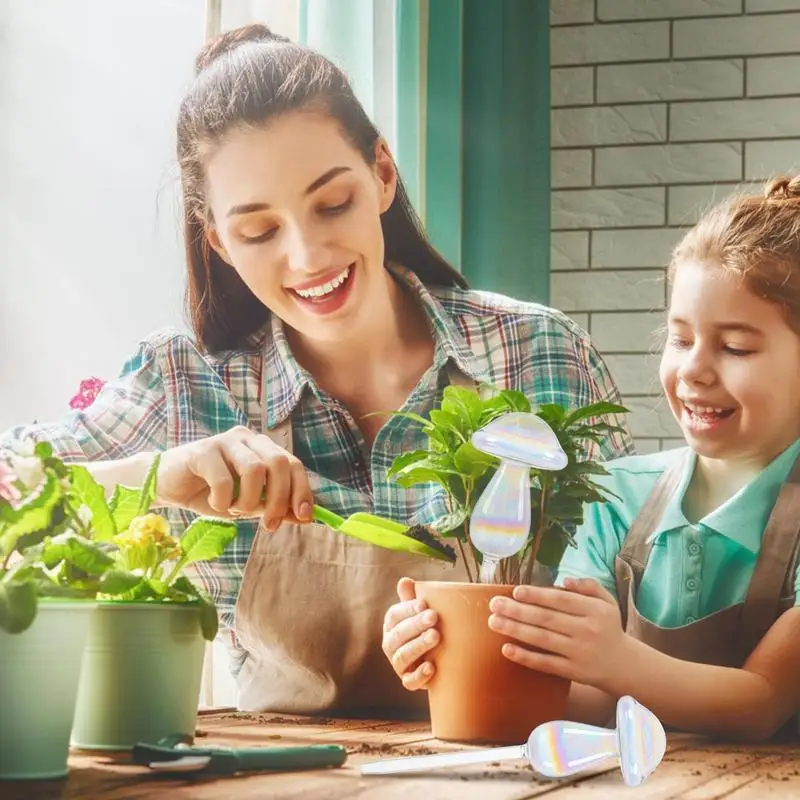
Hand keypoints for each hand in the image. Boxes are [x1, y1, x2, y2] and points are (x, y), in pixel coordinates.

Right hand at [155, 425, 312, 529]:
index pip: (293, 464)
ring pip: (254, 470)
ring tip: (233, 510)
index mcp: (262, 447)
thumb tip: (305, 518)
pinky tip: (215, 504)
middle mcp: (247, 438)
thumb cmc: (210, 493)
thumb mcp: (247, 504)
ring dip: (248, 500)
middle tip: (268, 524)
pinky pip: (224, 479)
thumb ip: (273, 506)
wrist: (167, 486)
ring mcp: (225, 441)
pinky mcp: (203, 450)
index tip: (304, 517)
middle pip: (279, 463)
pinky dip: (223, 500)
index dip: (302, 490)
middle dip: (279, 500)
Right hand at [382, 577, 439, 690]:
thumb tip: (404, 581)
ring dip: (418, 646)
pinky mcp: (409, 681)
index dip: (407, 609)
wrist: (439, 657)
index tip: (423, 603)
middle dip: (415, 625)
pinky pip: (409, 682)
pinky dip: (419, 675)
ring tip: (436, 636)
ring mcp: (399, 664)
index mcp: (392, 624)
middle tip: (433, 617)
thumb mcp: (421, 612)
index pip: (394, 615)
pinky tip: (431, 667)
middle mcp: (391, 644)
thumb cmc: (427, 627)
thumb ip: (412, 598)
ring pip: (402, 657)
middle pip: (398, 635)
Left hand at [488, 577, 630, 691]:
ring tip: (494, 622)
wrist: (624, 664)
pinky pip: (545, 663)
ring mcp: (579, 653)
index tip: (516, 591)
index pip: (561, 600)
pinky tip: (506, 649)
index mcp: (595, 610)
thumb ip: (588, 586)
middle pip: (547, 619)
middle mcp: (587, 630)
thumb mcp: (606, 601)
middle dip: (517, 611)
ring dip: (515, 630)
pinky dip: (525, 657)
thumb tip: (564, 581)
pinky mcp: (573, 672)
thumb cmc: (608, 627)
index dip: (537, 595)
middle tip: (494, 604)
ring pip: (542, 639)